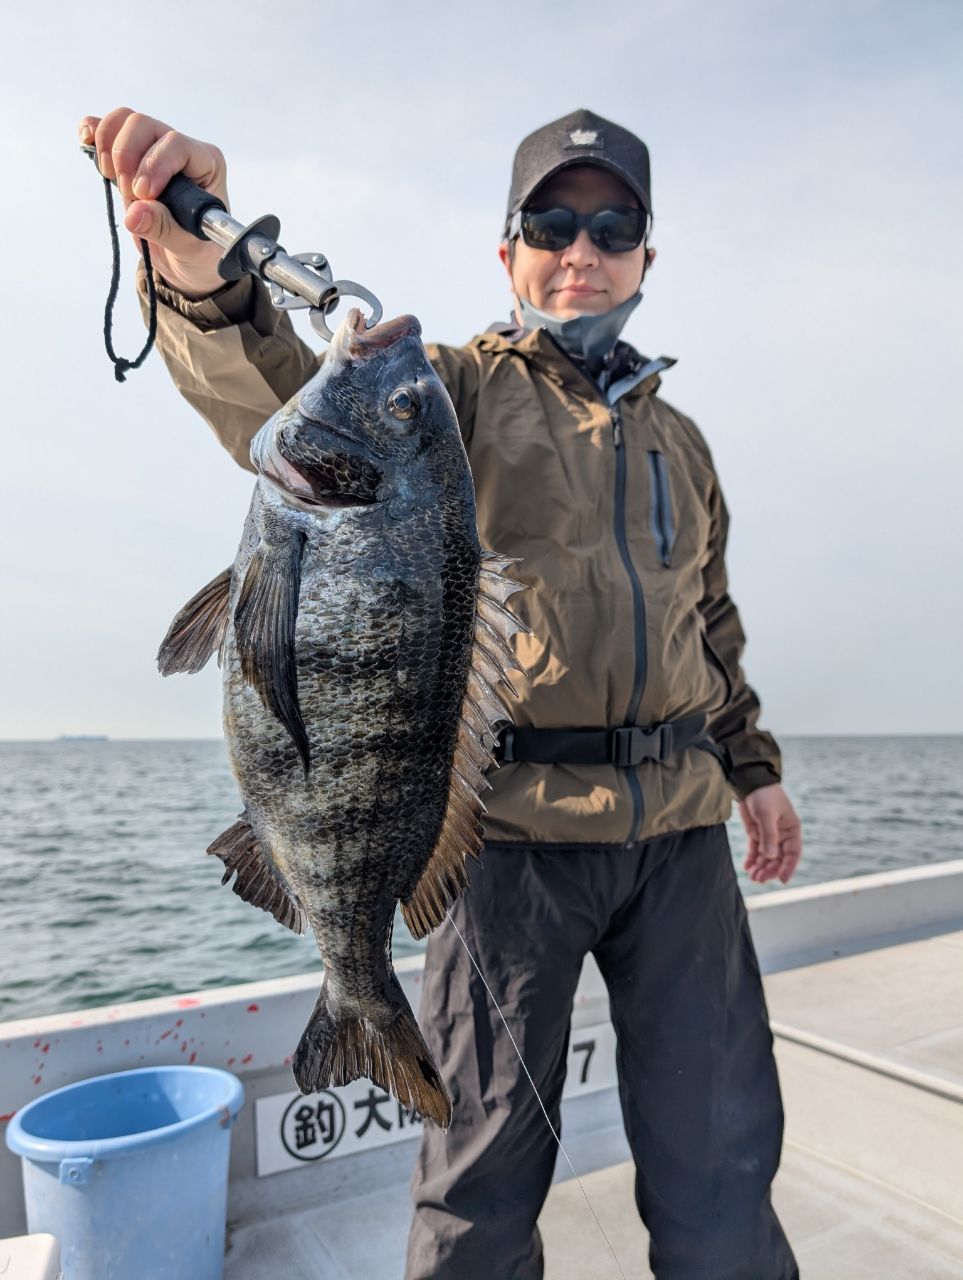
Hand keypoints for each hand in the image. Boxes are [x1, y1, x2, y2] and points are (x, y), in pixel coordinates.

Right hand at [77, 107, 227, 298]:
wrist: (184, 259)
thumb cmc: (196, 251)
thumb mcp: (188, 248)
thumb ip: (165, 229)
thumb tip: (135, 214)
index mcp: (207, 164)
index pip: (176, 144)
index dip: (153, 164)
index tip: (142, 195)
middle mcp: (181, 149)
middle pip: (144, 125)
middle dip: (127, 159)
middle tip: (130, 197)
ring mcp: (154, 147)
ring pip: (124, 121)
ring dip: (110, 149)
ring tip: (115, 183)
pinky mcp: (130, 154)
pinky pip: (108, 129)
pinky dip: (94, 133)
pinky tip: (87, 142)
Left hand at [738, 783, 801, 884]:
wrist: (750, 783)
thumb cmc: (764, 795)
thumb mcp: (767, 814)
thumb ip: (769, 835)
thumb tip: (770, 856)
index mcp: (792, 830)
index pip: (793, 853)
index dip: (789, 867)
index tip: (782, 880)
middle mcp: (782, 835)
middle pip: (778, 858)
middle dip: (770, 869)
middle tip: (759, 879)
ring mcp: (769, 835)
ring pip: (766, 856)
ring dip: (760, 867)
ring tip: (752, 877)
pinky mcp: (756, 833)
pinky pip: (755, 850)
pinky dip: (752, 859)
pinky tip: (747, 867)